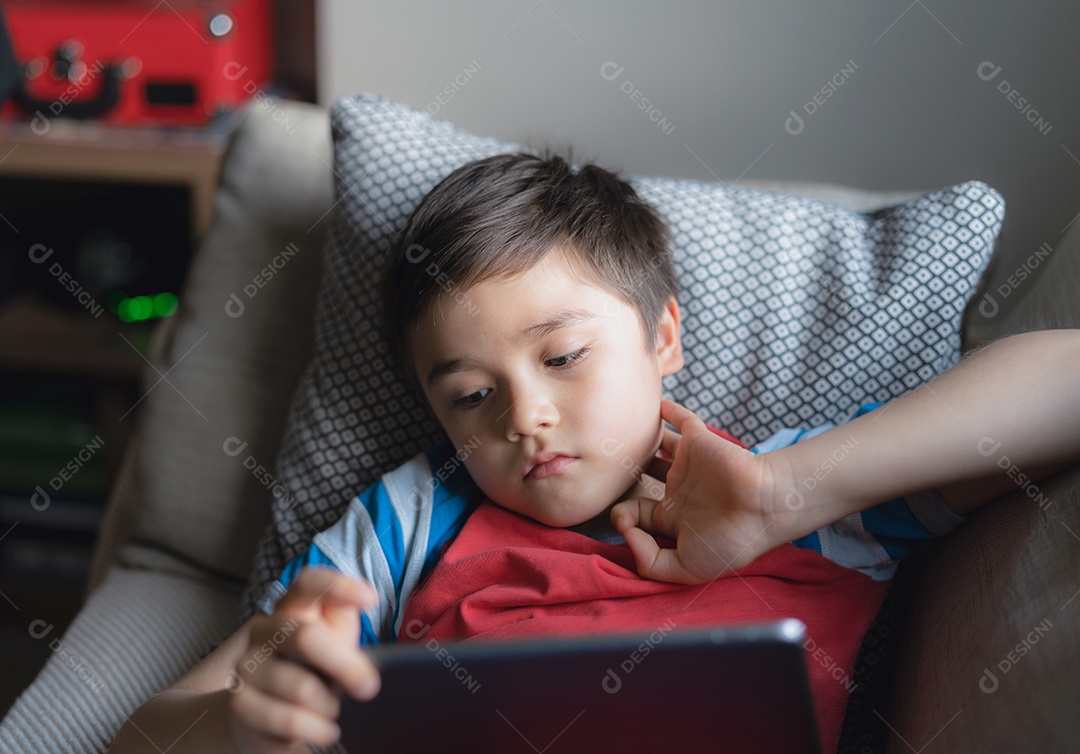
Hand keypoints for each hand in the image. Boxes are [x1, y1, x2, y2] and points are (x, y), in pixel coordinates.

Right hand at [227, 567, 379, 752]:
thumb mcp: (332, 639)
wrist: (264, 712)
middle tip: (369, 686)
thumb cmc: (312, 667)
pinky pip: (288, 720)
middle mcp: (263, 632)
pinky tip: (325, 729)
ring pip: (300, 686)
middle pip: (305, 637)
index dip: (339, 586)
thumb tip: (365, 603)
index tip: (371, 599)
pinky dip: (316, 729)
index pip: (309, 584)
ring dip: (328, 704)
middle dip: (345, 665)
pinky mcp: (239, 704)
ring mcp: (246, 667)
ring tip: (333, 709)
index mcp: (291, 608)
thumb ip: (343, 620)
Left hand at [611, 399, 791, 583]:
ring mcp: (690, 465)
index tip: (623, 523)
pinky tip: (658, 404)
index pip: (638, 515)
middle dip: (626, 480)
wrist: (765, 508)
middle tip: (612, 477)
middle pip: (644, 480)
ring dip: (644, 442)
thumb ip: (648, 561)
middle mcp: (680, 491)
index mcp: (676, 519)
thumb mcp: (684, 569)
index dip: (624, 519)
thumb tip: (625, 533)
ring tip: (624, 435)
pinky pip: (683, 420)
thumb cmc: (730, 541)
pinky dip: (670, 411)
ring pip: (660, 448)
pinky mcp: (700, 443)